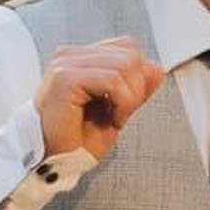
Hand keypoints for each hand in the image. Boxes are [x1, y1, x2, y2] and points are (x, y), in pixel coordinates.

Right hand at [35, 38, 165, 160]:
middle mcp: (70, 56)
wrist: (53, 161)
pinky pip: (113, 80)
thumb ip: (137, 87)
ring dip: (130, 98)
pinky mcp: (65, 78)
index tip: (126, 104)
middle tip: (122, 114)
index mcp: (80, 58)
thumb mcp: (118, 109)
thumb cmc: (77, 139)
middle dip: (138, 88)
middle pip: (131, 54)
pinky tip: (111, 120)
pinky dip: (122, 103)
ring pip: (125, 65)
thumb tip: (157, 68)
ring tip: (115, 118)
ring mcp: (65, 64)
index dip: (139, 76)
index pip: (127, 47)